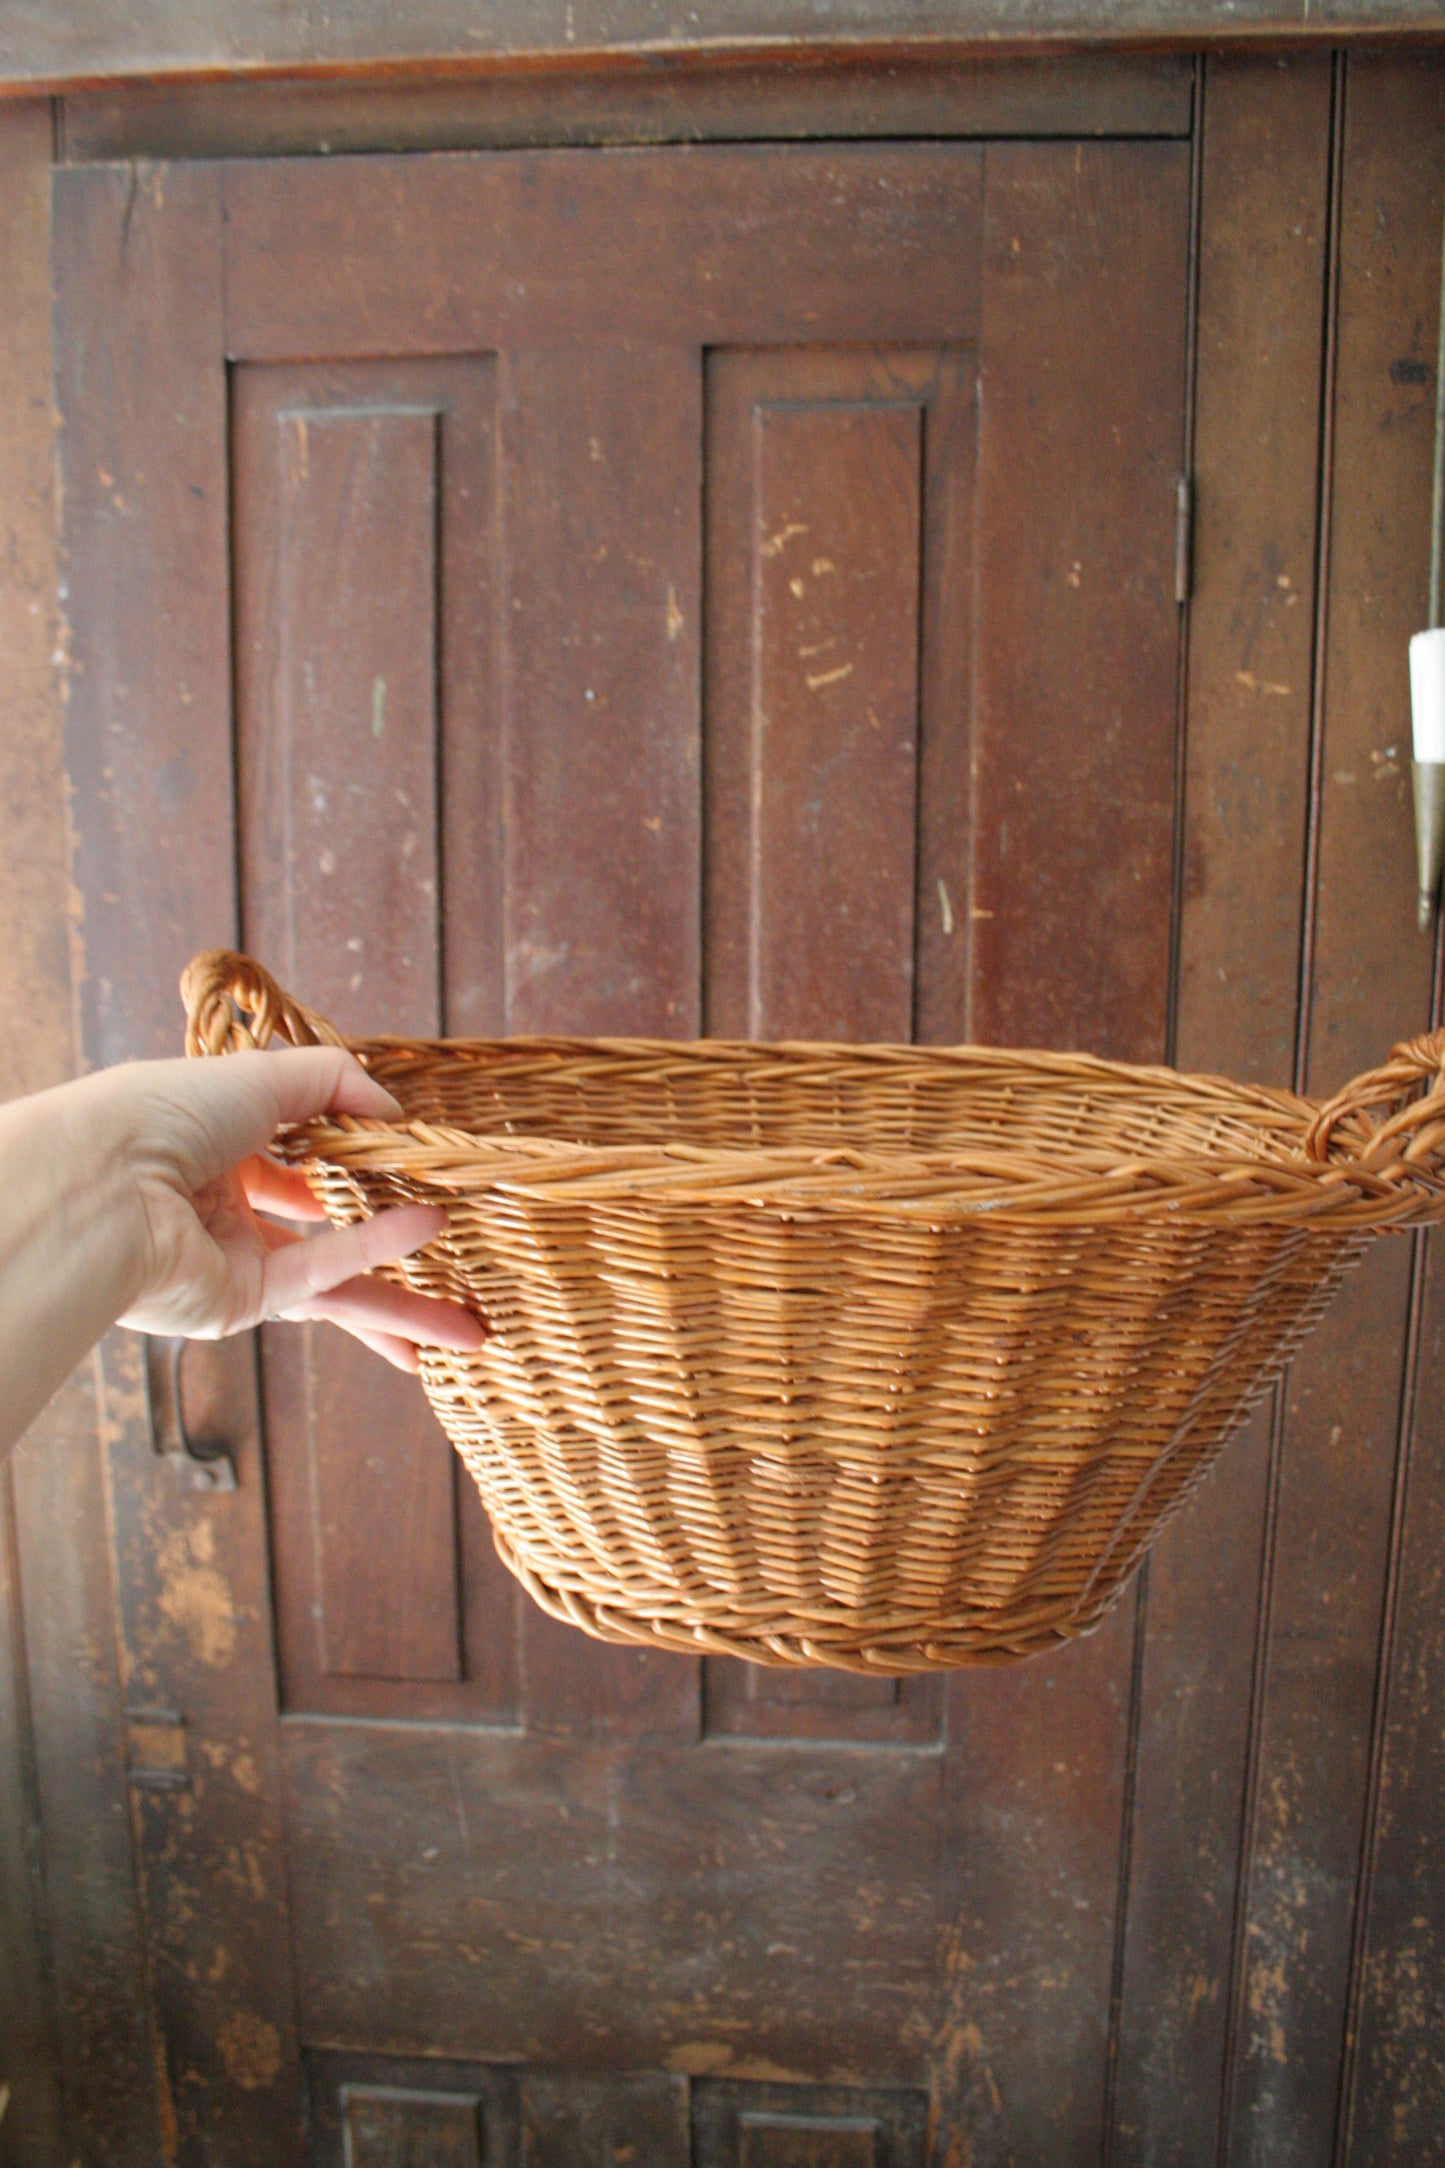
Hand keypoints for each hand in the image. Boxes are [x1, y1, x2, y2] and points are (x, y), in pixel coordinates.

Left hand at [93, 1048, 484, 1371]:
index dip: (353, 1153)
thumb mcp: (263, 1073)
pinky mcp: (240, 1301)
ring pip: (337, 1279)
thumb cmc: (164, 1114)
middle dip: (392, 1247)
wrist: (103, 1185)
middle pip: (325, 1227)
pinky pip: (322, 1276)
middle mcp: (224, 1203)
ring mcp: (234, 1258)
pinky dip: (376, 1254)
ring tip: (472, 1325)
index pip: (295, 1150)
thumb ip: (337, 1082)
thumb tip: (397, 1115)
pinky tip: (429, 1234)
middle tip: (454, 1254)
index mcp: (215, 1141)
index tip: (413, 1156)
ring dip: (405, 1302)